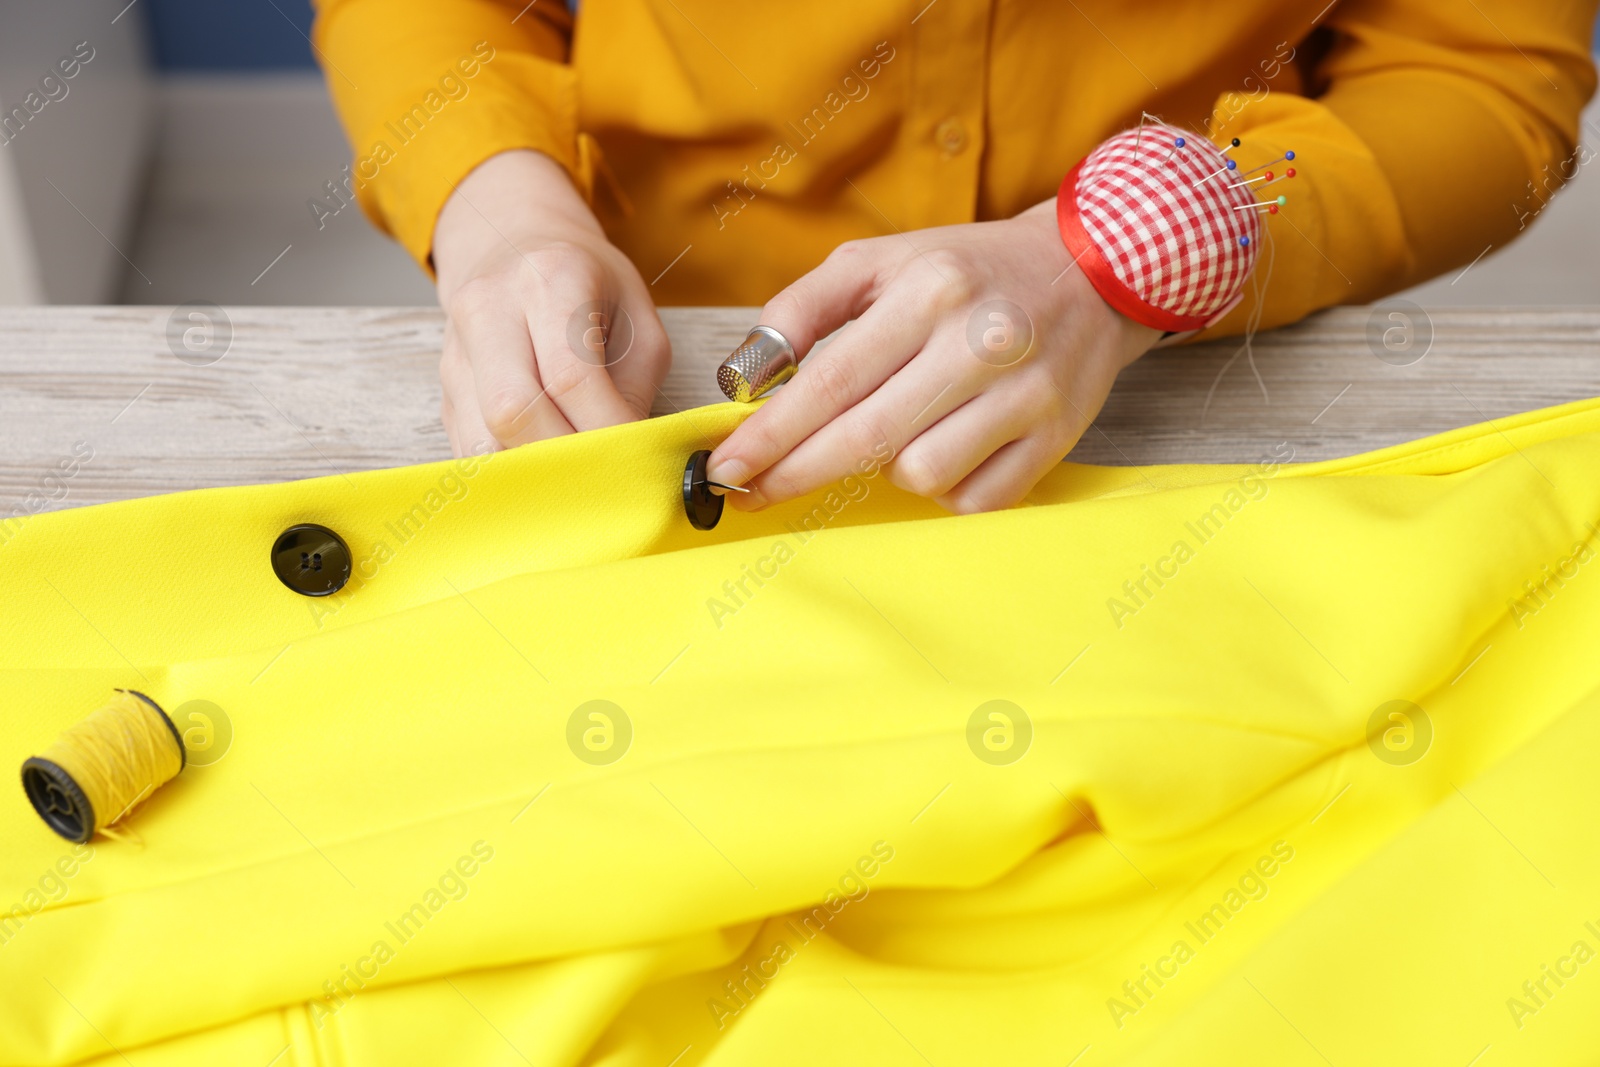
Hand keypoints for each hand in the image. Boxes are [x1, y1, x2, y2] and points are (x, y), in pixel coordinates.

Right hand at [432, 150, 670, 455]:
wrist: (515, 243)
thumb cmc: (587, 284)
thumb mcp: (637, 317)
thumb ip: (636, 387)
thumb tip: (624, 456)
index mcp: (549, 280)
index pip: (570, 376)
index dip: (605, 429)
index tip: (631, 455)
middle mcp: (489, 309)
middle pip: (511, 410)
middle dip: (564, 457)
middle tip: (602, 475)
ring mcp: (456, 351)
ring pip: (481, 439)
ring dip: (534, 472)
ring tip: (574, 479)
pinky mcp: (445, 390)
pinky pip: (470, 449)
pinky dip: (510, 471)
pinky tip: (543, 472)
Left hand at [706, 200, 1160, 512]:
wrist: (1090, 271)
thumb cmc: (965, 271)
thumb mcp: (878, 260)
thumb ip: (803, 308)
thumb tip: (746, 377)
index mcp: (929, 291)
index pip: (831, 380)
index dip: (773, 434)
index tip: (728, 467)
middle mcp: (981, 342)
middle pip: (868, 438)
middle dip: (796, 473)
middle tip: (751, 493)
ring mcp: (1025, 394)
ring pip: (922, 475)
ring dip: (886, 471)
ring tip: (890, 437)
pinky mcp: (1057, 436)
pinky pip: (975, 498)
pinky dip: (944, 489)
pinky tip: (942, 452)